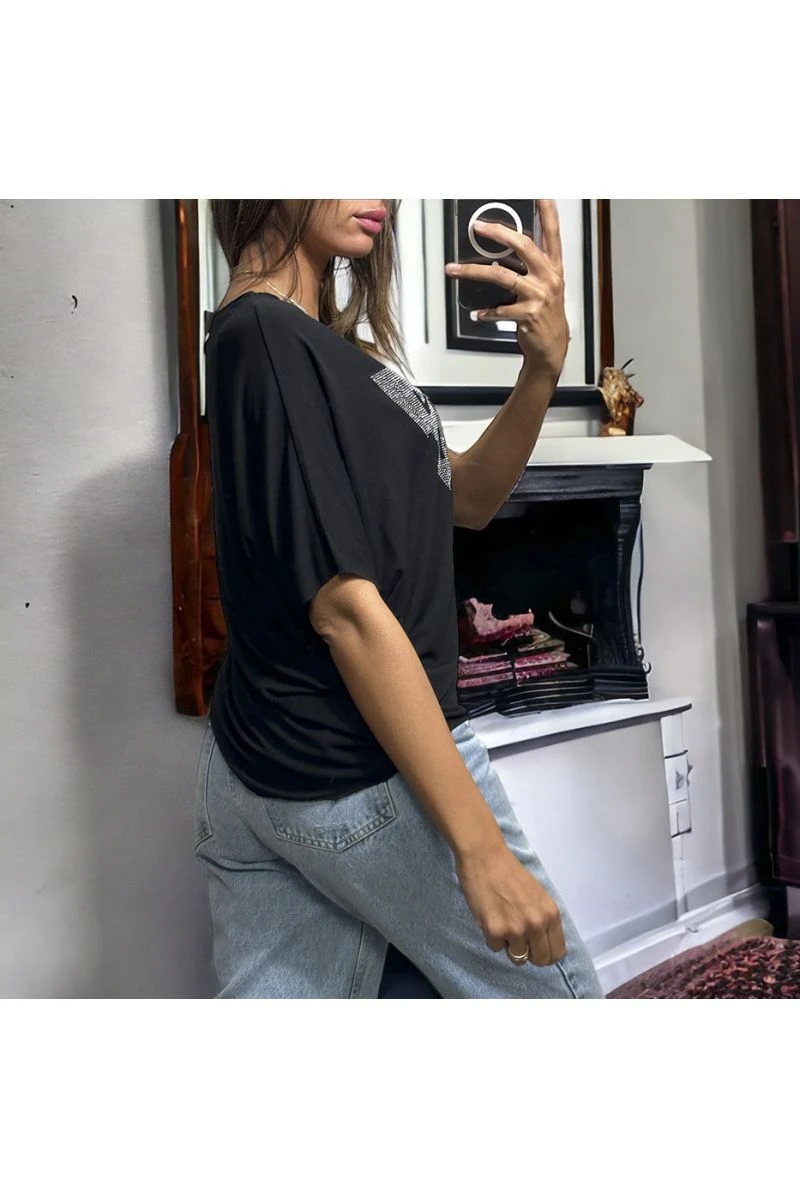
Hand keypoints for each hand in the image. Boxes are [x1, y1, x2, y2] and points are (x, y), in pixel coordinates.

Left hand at [445, 199, 568, 382]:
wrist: (551, 347)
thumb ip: (532, 264)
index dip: (547, 210)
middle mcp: (548, 277)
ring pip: (502, 276)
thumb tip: (506, 244)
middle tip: (478, 227)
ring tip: (454, 269)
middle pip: (523, 245)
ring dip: (473, 272)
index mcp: (554, 266)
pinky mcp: (528, 314)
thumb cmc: (545, 314)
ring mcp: (539, 296)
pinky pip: (500, 309)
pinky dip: (486, 312)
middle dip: (499, 233)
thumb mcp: (546, 284)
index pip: (552, 231)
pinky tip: (477, 313)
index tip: (541, 191)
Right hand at [455, 841, 566, 966]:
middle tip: (519, 941)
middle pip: (539, 960)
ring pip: (517, 957)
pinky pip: (495, 947)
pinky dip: (492, 937)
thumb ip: (544, 918)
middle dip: (530, 954)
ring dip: (510, 945)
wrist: (485, 857)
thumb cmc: (511, 872)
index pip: (557, 952)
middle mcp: (536, 924)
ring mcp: (515, 929)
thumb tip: (543, 943)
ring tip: (503, 924)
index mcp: (551, 914)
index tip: (538, 950)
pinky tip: (490, 917)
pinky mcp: (494, 930)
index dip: (547, 954)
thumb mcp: (539, 895)